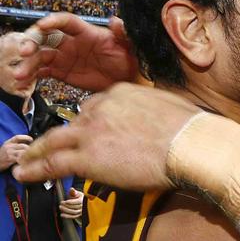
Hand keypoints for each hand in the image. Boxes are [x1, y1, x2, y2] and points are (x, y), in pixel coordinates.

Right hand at [0, 135, 32, 170]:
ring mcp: (9, 153)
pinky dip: (24, 159)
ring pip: (23, 152)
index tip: (31, 139)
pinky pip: (20, 158)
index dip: (26, 137)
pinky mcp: (10, 159)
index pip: (18, 137)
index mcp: (8, 142)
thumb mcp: (7, 146)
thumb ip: (15, 144)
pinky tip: (24, 160)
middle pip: (23, 146)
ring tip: (29, 156)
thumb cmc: (3, 155)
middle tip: (32, 151)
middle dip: (29, 148)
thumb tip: (27, 142)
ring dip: (27, 154)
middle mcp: (9, 146)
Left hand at [13, 83, 199, 190]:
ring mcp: (91, 132)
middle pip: (74, 121)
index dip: (91, 120)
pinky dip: (34, 168)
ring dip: (36, 151)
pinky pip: (52, 163)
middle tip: (52, 146)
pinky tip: (24, 173)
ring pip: (53, 140)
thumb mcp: (170, 105)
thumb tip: (157, 120)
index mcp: (121, 92)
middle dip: (63, 135)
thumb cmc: (189, 128)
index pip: (97, 105)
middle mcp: (101, 108)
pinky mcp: (87, 157)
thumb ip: (153, 109)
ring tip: (25, 161)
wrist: (190, 143)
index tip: (89, 131)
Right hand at [15, 13, 138, 90]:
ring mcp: (65, 57)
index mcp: (86, 33)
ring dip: (28, 62)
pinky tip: (23, 80)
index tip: (42, 25)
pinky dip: (32, 74)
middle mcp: (72, 43)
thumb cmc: (130, 59)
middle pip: (47, 37)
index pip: (66, 22)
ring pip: (41, 55)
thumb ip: (123, 33)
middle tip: (26, 51)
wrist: (128, 80)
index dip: (53, 21)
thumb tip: (117, 21)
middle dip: (33, 41)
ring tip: (20, 73)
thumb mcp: (130, 46)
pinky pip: (42, 71)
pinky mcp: (61, 72)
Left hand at [59, 187, 82, 218]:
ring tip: (60, 208)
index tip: (66, 201)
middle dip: (67, 205)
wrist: (82, 202)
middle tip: (61, 204)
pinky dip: (67, 216)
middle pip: (75, 207)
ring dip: (66, 210)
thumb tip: (71, 189)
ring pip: (73, 212)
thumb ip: (74, 191)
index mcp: (83, 200)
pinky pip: (73, 216)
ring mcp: (81, 211)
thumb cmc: (79, 197)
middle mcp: (83, 206)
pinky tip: (62, 215)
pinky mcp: (78, 215)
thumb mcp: (77, 193)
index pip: (78, 201)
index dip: (71, 202)